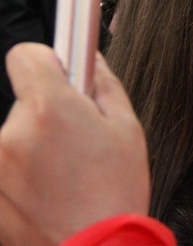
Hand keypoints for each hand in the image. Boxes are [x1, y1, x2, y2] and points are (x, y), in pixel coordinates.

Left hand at [0, 44, 149, 243]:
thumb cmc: (114, 192)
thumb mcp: (127, 127)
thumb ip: (102, 83)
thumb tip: (88, 56)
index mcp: (49, 108)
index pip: (26, 55)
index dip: (47, 62)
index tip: (62, 76)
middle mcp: (12, 131)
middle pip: (26, 101)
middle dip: (49, 112)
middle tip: (79, 141)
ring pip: (17, 135)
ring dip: (35, 146)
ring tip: (67, 174)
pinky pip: (8, 164)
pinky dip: (24, 173)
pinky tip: (51, 191)